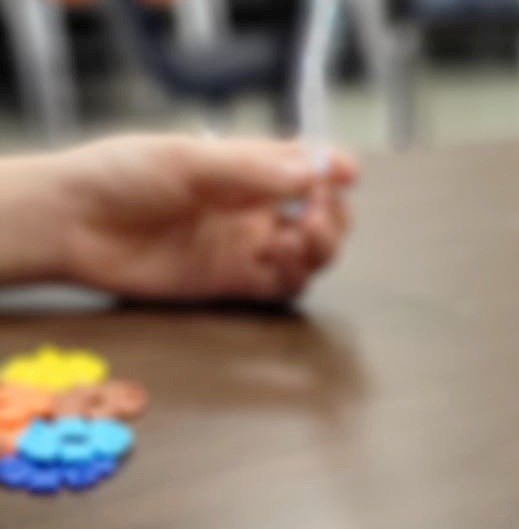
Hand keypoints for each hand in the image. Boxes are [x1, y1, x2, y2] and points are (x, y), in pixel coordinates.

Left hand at [53, 134, 356, 301]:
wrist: (78, 224)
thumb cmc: (124, 176)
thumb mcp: (192, 161)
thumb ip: (255, 172)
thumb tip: (313, 175)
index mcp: (245, 167)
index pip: (305, 167)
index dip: (332, 169)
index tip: (347, 173)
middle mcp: (250, 209)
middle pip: (318, 216)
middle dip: (333, 214)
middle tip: (321, 211)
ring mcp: (244, 248)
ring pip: (308, 255)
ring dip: (321, 246)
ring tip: (305, 234)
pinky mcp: (232, 285)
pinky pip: (282, 287)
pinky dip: (296, 275)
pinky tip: (285, 259)